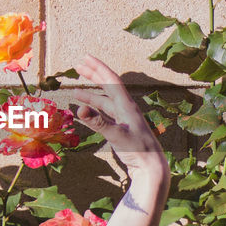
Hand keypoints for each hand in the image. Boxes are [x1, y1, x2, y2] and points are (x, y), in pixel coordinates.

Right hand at [71, 56, 168, 179]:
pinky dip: (95, 110)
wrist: (151, 167)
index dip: (98, 68)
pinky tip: (87, 111)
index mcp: (127, 105)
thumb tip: (79, 109)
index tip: (85, 58)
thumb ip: (98, 122)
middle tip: (78, 66)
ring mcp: (124, 118)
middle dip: (93, 75)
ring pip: (105, 101)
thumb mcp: (116, 136)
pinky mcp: (122, 128)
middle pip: (108, 86)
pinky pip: (106, 114)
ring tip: (75, 92)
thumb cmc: (137, 150)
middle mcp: (126, 108)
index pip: (111, 80)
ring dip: (90, 95)